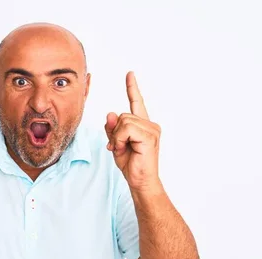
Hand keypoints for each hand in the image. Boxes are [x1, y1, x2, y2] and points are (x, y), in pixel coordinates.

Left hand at [105, 71, 161, 190]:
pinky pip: (126, 129)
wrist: (140, 181)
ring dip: (117, 137)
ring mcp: (152, 130)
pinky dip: (119, 139)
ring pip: (123, 121)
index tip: (130, 74)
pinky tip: (124, 149)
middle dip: (115, 132)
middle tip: (119, 147)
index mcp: (143, 125)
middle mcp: (150, 125)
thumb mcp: (115, 144)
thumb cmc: (130, 165)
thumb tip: (110, 113)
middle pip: (123, 115)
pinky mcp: (149, 136)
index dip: (132, 88)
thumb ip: (112, 129)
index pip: (137, 102)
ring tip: (123, 149)